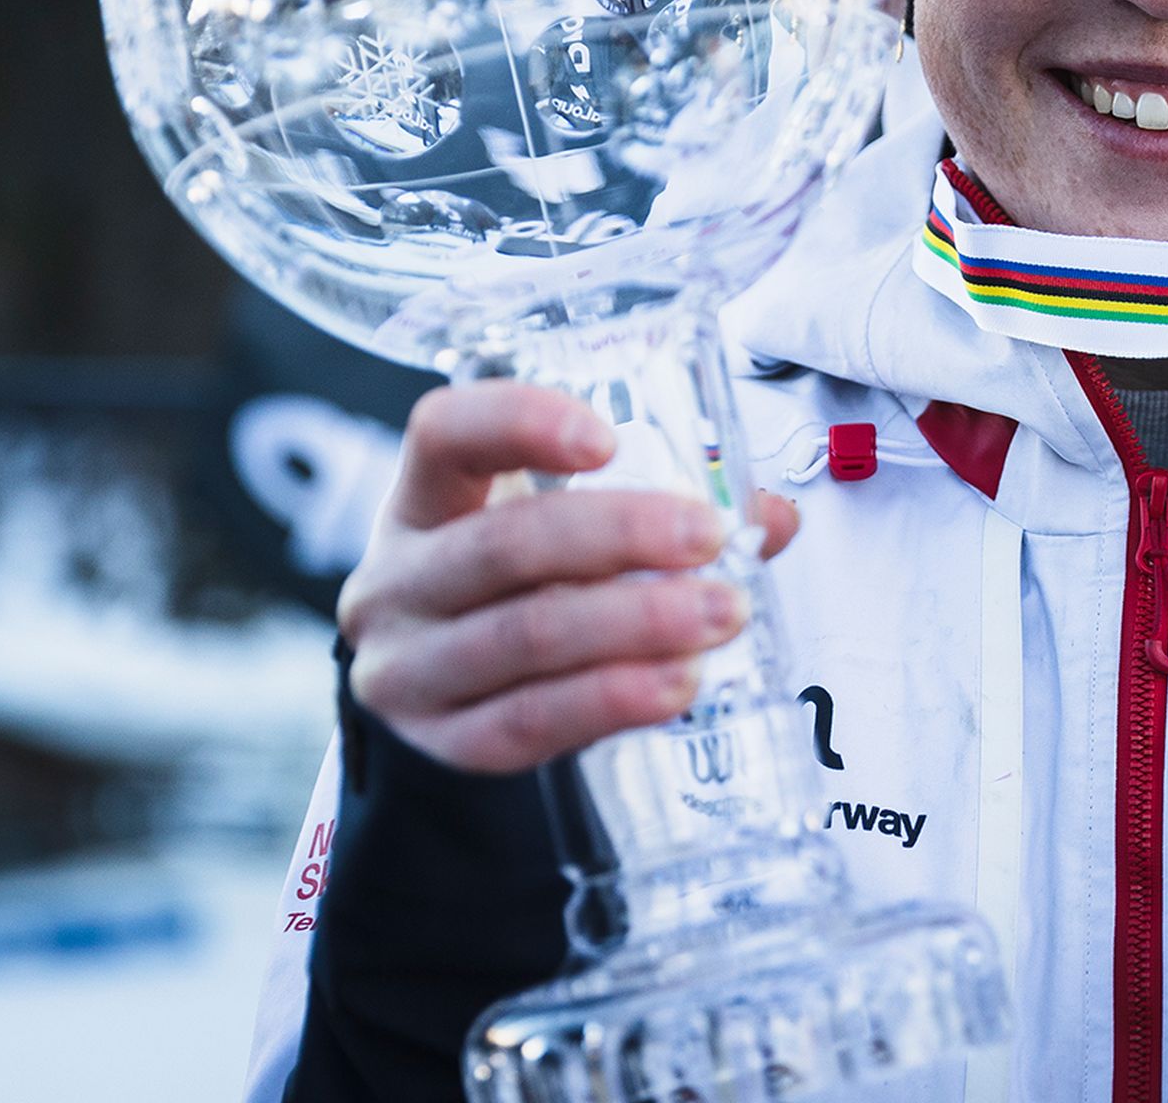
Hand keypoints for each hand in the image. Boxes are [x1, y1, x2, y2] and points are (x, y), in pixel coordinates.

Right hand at [336, 380, 801, 772]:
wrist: (440, 702)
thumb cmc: (512, 594)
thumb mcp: (552, 530)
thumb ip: (653, 508)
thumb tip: (769, 517)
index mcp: (426, 500)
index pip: (444, 433)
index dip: (520, 423)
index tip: (606, 438)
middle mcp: (399, 579)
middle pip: (503, 544)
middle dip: (620, 535)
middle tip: (709, 537)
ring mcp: (410, 668)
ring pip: (525, 636)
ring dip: (637, 622)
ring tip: (722, 613)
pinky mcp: (443, 744)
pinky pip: (531, 721)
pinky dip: (611, 699)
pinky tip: (676, 682)